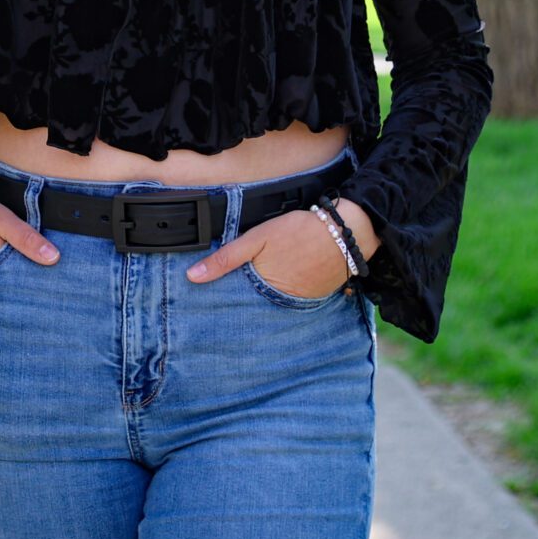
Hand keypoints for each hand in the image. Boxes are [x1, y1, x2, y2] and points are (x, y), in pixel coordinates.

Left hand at [184, 206, 365, 297]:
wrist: (345, 232)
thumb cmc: (298, 231)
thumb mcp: (256, 238)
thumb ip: (225, 258)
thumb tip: (192, 277)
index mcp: (263, 289)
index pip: (237, 304)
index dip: (226, 303)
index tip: (212, 307)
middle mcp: (281, 301)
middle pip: (256, 306)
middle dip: (245, 305)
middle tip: (234, 303)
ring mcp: (301, 301)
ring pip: (276, 304)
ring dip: (268, 300)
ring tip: (260, 292)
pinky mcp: (316, 297)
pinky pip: (296, 299)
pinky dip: (289, 292)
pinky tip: (287, 280)